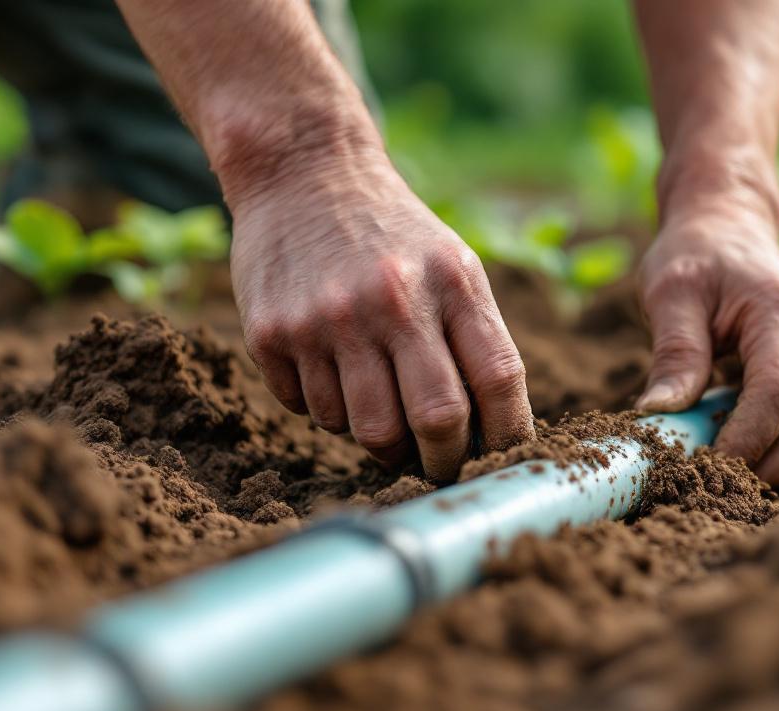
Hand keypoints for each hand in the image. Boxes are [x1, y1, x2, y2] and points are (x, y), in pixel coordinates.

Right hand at [229, 147, 533, 480]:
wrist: (302, 175)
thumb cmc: (394, 237)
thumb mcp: (453, 267)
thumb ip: (477, 341)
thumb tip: (493, 439)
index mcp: (452, 282)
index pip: (498, 381)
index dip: (506, 436)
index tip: (498, 460)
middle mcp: (392, 301)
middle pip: (435, 421)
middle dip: (444, 461)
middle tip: (440, 467)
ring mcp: (327, 320)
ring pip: (366, 432)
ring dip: (380, 439)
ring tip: (380, 403)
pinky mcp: (272, 335)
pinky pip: (309, 412)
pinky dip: (327, 409)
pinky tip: (330, 368)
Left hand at [636, 203, 778, 484]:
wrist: (729, 226)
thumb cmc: (695, 256)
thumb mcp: (671, 293)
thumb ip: (674, 353)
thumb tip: (658, 415)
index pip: (778, 396)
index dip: (746, 441)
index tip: (700, 469)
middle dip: (766, 467)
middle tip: (710, 485)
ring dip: (778, 464)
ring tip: (722, 471)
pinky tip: (740, 447)